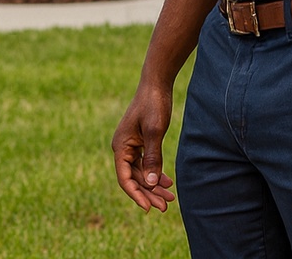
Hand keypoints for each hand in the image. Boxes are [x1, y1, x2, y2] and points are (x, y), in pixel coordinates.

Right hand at [111, 86, 176, 211]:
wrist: (156, 84)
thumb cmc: (154, 105)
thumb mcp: (154, 132)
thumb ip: (153, 158)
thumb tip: (151, 184)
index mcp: (121, 146)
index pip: (125, 178)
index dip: (136, 195)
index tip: (150, 208)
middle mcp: (123, 148)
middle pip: (134, 178)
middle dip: (149, 193)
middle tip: (166, 207)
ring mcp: (131, 145)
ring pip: (141, 172)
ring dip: (154, 185)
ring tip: (170, 197)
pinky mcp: (140, 141)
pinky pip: (145, 163)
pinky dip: (155, 173)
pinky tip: (167, 181)